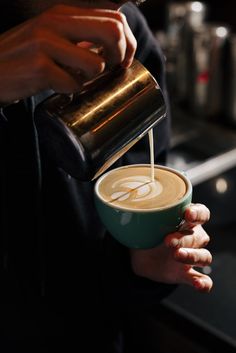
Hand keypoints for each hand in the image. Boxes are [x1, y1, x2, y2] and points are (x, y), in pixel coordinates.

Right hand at [0, 4, 135, 103]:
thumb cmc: (24, 57)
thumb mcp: (52, 37)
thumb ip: (79, 38)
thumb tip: (114, 49)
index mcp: (63, 14)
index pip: (114, 18)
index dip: (128, 42)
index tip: (123, 60)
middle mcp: (56, 22)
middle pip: (113, 32)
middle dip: (121, 57)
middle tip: (112, 70)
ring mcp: (46, 43)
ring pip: (96, 64)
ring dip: (92, 79)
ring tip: (75, 78)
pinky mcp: (39, 67)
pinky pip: (73, 85)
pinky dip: (70, 91)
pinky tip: (57, 86)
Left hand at [130, 203, 212, 292]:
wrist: (141, 256)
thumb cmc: (148, 232)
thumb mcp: (146, 222)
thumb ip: (147, 216)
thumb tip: (132, 210)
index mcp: (187, 220)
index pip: (201, 213)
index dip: (198, 214)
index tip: (188, 214)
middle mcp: (194, 237)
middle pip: (198, 236)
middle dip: (183, 239)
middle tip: (168, 241)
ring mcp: (192, 256)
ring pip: (203, 256)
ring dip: (192, 256)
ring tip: (176, 256)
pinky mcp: (188, 274)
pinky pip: (204, 280)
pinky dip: (203, 283)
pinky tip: (198, 285)